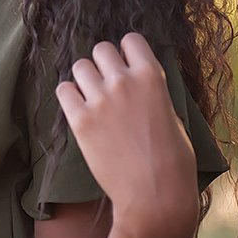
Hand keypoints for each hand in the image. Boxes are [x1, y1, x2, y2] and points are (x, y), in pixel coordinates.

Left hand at [54, 32, 198, 234]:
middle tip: (108, 85)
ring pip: (79, 66)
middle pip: (101, 50)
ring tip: (92, 97)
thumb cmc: (173, 161)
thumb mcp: (172, 114)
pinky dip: (69, 97)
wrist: (155, 196)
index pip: (130, 40)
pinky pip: (63, 91)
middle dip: (104, 64)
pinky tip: (79, 109)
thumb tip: (139, 81)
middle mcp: (123, 81)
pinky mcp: (80, 121)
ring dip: (85, 79)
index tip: (126, 67)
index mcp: (152, 76)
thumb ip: (153, 92)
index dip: (127, 54)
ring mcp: (99, 100)